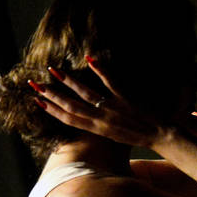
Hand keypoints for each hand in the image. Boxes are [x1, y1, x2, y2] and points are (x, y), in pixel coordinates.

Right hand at [32, 57, 166, 148]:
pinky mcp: (126, 99)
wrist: (162, 136)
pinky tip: (89, 59)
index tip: (38, 101)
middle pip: (71, 106)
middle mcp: (102, 119)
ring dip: (68, 82)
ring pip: (85, 94)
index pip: (70, 119)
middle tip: (35, 84)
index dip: (52, 110)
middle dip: (51, 95)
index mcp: (99, 129)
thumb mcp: (115, 135)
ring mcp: (113, 108)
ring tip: (53, 71)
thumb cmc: (139, 136)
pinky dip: (100, 70)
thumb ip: (100, 125)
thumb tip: (88, 115)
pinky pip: (111, 82)